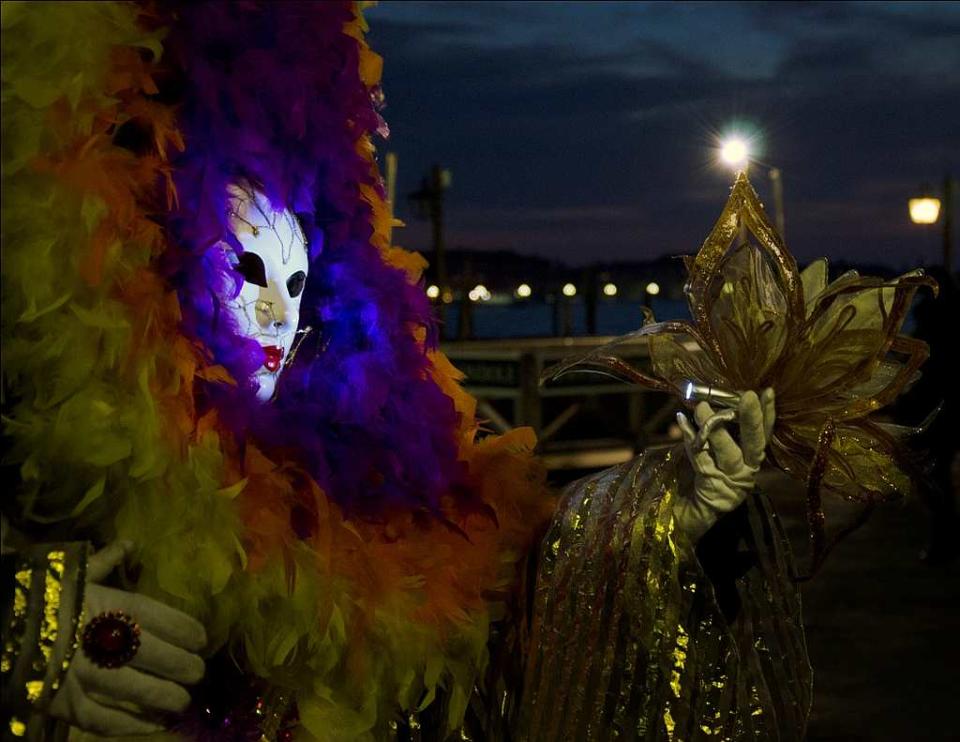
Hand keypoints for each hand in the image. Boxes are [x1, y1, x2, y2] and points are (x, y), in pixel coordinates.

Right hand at [47, 542, 206, 735]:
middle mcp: (95, 638)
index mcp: (102, 603)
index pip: (154, 614)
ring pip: (131, 688)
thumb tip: (129, 543)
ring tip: (184, 701)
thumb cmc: (36, 595)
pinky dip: (129, 725)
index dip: (183, 628)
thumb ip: (103, 562)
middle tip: (198, 672)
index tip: (202, 638)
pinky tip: (153, 726)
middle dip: (181, 664)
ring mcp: (77, 673)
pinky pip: (100, 719)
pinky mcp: (59, 702)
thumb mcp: (70, 574)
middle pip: (150, 652)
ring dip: (163, 696)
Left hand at [673, 388, 774, 541]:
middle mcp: (747, 471)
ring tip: (703, 406)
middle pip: (755, 443)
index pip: (765, 435)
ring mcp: (730, 481)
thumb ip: (722, 431)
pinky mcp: (711, 486)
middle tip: (748, 396)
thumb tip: (711, 398)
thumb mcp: (718, 451)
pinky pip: (700, 458)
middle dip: (751, 419)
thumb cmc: (705, 473)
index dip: (768, 414)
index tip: (767, 392)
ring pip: (727, 452)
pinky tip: (681, 420)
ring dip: (715, 427)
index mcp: (752, 460)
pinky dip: (690, 438)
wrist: (692, 511)